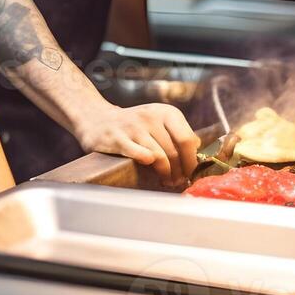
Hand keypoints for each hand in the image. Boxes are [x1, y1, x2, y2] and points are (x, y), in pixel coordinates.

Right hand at [75, 102, 200, 186]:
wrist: (97, 118)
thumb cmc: (133, 125)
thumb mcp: (158, 121)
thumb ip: (178, 133)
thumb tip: (198, 149)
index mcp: (165, 112)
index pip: (187, 139)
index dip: (191, 160)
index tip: (191, 173)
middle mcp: (151, 116)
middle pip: (175, 151)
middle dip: (180, 171)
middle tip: (179, 181)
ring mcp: (133, 126)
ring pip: (160, 156)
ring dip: (166, 174)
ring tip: (166, 180)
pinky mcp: (117, 138)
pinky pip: (139, 154)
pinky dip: (148, 164)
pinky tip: (149, 170)